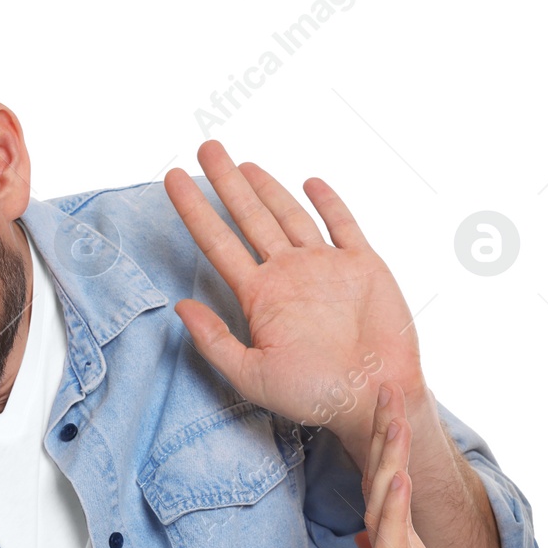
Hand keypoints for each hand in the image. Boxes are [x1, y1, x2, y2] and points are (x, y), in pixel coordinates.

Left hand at [164, 141, 426, 458]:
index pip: (217, 242)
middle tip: (205, 147)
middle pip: (249, 217)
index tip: (171, 178)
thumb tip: (179, 307)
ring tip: (243, 163)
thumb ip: (215, 341)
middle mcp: (288, 275)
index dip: (193, 209)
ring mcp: (325, 267)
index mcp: (260, 297)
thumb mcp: (252, 377)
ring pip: (289, 215)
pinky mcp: (362, 265)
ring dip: (267, 187)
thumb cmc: (315, 397)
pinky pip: (343, 225)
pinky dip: (329, 202)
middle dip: (226, 182)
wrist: (375, 400)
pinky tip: (310, 183)